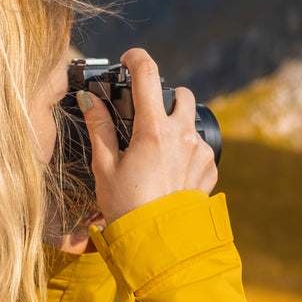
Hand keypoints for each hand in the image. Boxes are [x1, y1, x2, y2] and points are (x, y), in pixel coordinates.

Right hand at [78, 48, 216, 223]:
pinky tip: (170, 170)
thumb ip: (100, 127)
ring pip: (191, 122)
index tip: (129, 59)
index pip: (147, 74)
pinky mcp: (210, 168)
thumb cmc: (126, 207)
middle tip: (146, 114)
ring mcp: (200, 152)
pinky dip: (186, 151)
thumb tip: (91, 100)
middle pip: (180, 94)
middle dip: (164, 96)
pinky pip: (200, 148)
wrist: (157, 243)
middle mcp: (182, 135)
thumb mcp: (104, 166)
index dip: (137, 58)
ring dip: (176, 125)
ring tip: (157, 148)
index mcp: (153, 129)